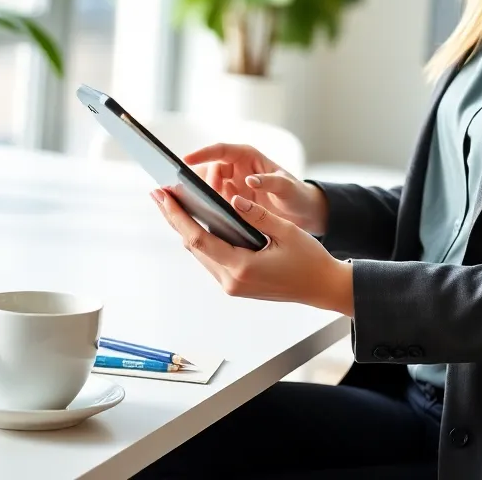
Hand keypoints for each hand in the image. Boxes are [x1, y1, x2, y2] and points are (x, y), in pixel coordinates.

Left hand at [152, 189, 352, 314]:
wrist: (322, 287)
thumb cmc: (309, 260)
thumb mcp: (287, 231)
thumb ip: (258, 215)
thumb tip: (233, 199)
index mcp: (241, 268)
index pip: (199, 238)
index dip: (177, 216)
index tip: (163, 196)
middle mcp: (231, 281)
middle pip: (193, 246)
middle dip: (174, 218)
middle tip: (159, 193)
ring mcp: (232, 285)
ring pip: (200, 253)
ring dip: (186, 228)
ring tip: (173, 203)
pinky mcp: (236, 284)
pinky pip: (212, 258)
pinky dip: (202, 238)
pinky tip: (197, 221)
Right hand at [184, 143, 328, 234]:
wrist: (303, 213)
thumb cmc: (297, 194)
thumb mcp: (287, 187)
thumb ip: (271, 182)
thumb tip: (250, 180)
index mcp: (248, 157)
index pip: (221, 150)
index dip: (202, 153)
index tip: (185, 161)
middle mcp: (237, 168)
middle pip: (210, 170)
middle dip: (203, 182)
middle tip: (200, 198)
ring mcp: (233, 185)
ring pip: (209, 187)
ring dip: (205, 197)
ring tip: (201, 209)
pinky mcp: (232, 202)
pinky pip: (215, 202)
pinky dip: (210, 209)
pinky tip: (208, 220)